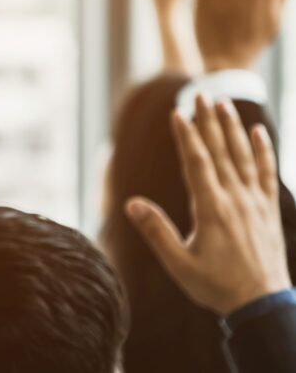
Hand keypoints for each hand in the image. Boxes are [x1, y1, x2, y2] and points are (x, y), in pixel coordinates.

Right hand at [125, 97, 291, 315]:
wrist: (263, 305)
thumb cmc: (217, 286)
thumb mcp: (179, 264)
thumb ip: (157, 232)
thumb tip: (132, 204)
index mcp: (212, 210)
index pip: (197, 164)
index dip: (186, 137)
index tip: (177, 113)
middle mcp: (236, 200)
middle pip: (220, 152)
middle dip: (208, 122)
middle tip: (200, 94)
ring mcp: (255, 203)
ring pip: (243, 157)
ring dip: (233, 129)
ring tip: (224, 104)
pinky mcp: (267, 210)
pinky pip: (266, 173)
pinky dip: (264, 151)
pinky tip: (259, 132)